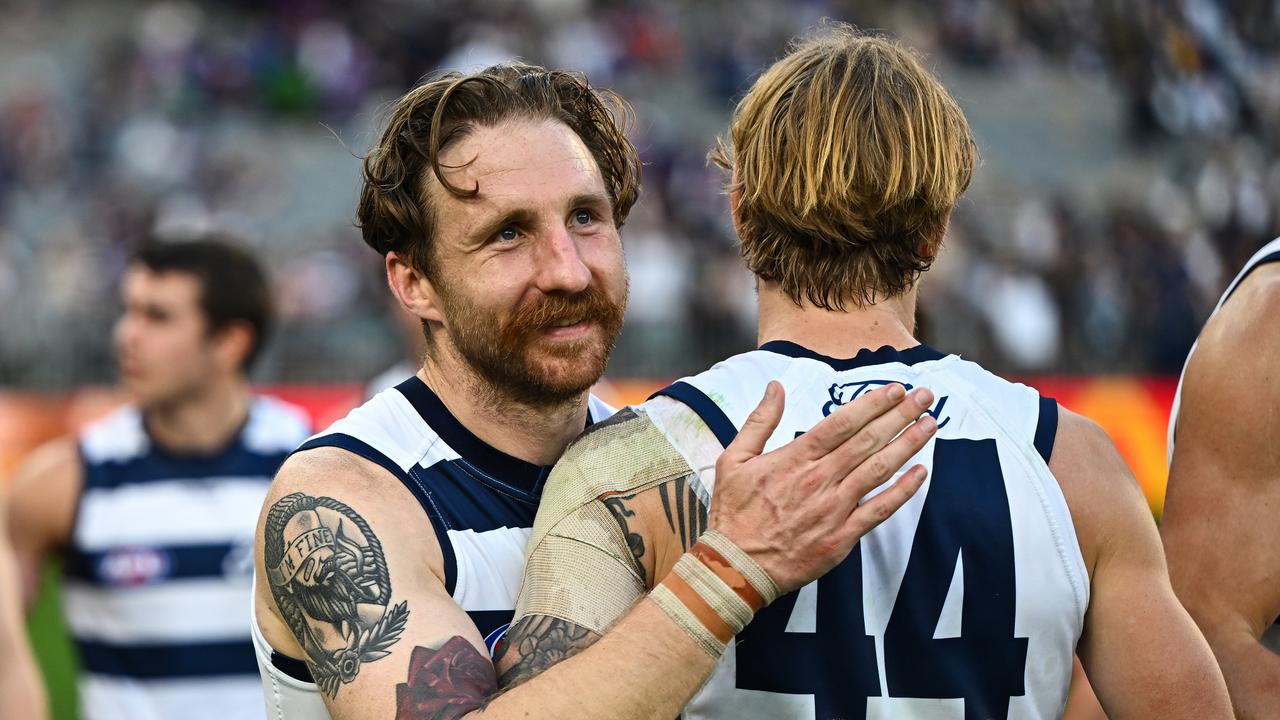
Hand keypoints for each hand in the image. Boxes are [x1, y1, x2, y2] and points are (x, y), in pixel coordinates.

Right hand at [708, 381, 934, 593]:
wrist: (737, 566)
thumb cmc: (734, 512)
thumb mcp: (734, 459)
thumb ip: (759, 421)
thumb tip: (775, 387)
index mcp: (795, 458)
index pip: (842, 423)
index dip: (872, 404)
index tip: (895, 389)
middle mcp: (820, 479)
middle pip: (868, 440)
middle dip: (900, 415)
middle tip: (924, 397)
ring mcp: (834, 508)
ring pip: (879, 470)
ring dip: (907, 444)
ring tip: (930, 424)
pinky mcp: (842, 536)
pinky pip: (879, 510)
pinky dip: (903, 491)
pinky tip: (921, 472)